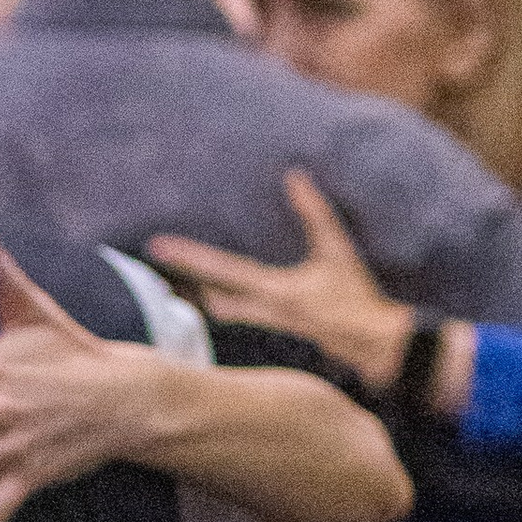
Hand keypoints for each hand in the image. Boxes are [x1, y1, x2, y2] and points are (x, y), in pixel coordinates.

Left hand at [147, 170, 413, 386]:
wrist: (373, 345)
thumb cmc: (356, 297)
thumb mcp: (337, 251)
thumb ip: (315, 213)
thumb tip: (294, 176)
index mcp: (274, 291)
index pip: (221, 270)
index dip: (189, 257)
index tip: (158, 246)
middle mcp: (262, 311)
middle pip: (206, 295)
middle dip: (178, 281)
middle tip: (148, 267)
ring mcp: (265, 325)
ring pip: (217, 312)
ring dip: (194, 299)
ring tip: (167, 284)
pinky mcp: (272, 332)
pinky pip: (235, 319)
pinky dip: (217, 308)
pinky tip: (205, 303)